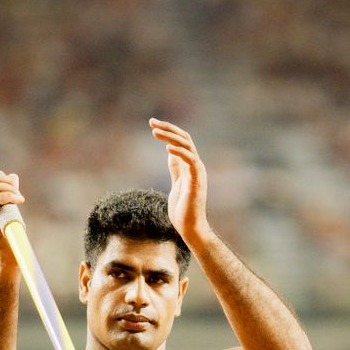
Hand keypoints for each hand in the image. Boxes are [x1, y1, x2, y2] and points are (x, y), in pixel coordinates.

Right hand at [0, 170, 24, 262]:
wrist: (7, 257)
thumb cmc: (10, 235)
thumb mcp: (9, 210)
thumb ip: (8, 194)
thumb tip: (12, 176)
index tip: (12, 183)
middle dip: (6, 180)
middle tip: (18, 193)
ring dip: (10, 188)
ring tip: (19, 199)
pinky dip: (10, 196)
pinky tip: (20, 201)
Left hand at [151, 118, 209, 245]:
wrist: (190, 227)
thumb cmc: (183, 209)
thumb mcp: (176, 184)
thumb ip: (176, 169)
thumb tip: (172, 154)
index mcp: (190, 165)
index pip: (181, 140)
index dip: (168, 130)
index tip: (153, 124)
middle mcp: (196, 165)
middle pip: (184, 138)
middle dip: (168, 128)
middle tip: (151, 122)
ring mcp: (197, 172)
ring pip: (187, 146)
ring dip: (171, 137)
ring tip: (155, 132)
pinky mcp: (197, 181)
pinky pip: (190, 161)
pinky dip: (180, 153)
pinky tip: (167, 149)